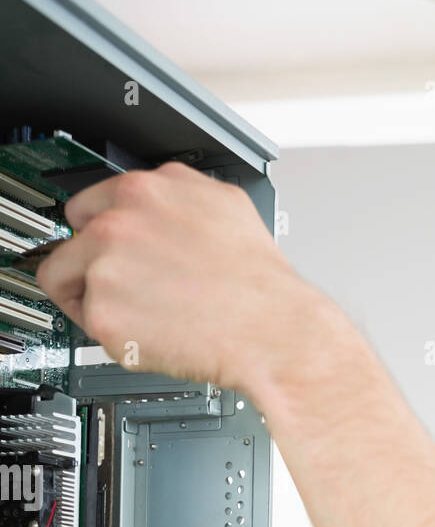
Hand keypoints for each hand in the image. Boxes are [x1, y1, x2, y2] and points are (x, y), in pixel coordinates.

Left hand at [36, 162, 329, 400]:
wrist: (272, 330)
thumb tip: (160, 204)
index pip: (85, 207)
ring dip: (99, 303)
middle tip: (124, 292)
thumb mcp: (225, 204)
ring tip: (144, 316)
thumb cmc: (259, 280)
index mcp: (145, 189)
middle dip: (91, 269)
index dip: (95, 235)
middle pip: (69, 244)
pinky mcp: (105, 313)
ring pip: (72, 287)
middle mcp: (119, 221)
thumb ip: (177, 197)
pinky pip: (89, 327)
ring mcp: (107, 267)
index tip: (101, 253)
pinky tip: (150, 335)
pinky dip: (114, 336)